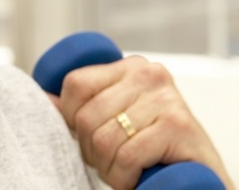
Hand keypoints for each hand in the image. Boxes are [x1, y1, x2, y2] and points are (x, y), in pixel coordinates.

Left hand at [51, 55, 234, 189]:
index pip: (75, 84)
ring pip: (103, 138)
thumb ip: (82, 106)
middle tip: (108, 161)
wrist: (201, 177)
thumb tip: (42, 98)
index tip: (86, 136)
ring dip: (107, 167)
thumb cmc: (155, 147)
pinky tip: (134, 178)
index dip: (71, 117)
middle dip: (90, 149)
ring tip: (122, 170)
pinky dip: (124, 176)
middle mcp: (148, 73)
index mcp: (129, 66)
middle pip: (86, 115)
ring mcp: (165, 98)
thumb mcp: (115, 119)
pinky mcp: (177, 125)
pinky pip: (128, 156)